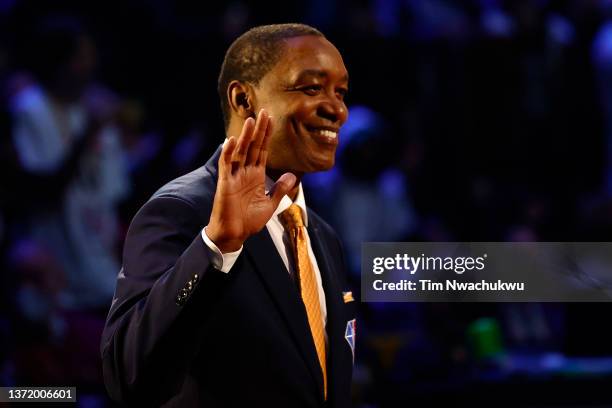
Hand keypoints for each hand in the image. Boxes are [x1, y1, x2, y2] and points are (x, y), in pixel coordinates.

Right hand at [206, 109, 295, 251]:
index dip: (267, 135)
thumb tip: (292, 175)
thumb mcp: (270, 204)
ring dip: (244, 136)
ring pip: (240, 152)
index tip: (271, 119)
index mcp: (256, 175)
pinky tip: (230, 141)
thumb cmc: (249, 221)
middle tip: (263, 111)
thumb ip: (280, 189)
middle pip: (252, 146)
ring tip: (250, 121)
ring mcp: (234, 176)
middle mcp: (245, 172)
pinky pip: (226, 165)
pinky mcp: (225, 183)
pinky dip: (227, 153)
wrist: (235, 234)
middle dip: (258, 130)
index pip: (262, 150)